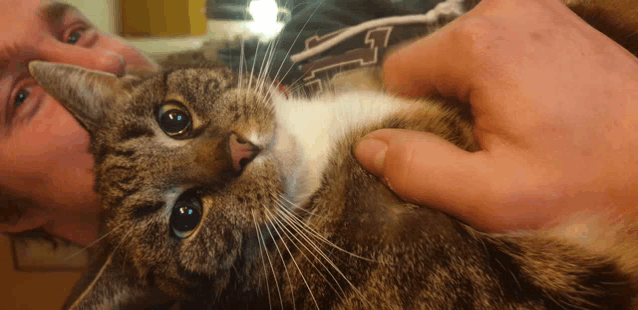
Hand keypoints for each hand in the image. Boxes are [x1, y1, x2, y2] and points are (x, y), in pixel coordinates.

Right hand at [355, 0, 637, 231]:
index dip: (410, 114)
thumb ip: (419, 171)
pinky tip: (532, 102)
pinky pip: (494, 42)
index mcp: (477, 45)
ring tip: (516, 122)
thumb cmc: (585, 179)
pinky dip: (498, 72)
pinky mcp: (552, 15)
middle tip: (489, 139)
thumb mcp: (492, 196)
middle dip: (444, 100)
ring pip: (462, 50)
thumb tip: (369, 147)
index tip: (449, 143)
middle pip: (431, 58)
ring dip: (472, 88)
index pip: (398, 71)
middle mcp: (501, 10)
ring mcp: (532, 7)